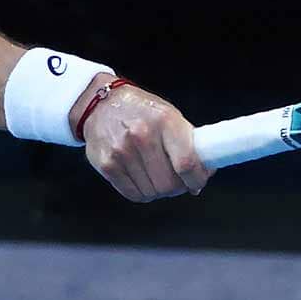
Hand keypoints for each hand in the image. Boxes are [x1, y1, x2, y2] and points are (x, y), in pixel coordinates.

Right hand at [78, 83, 209, 201]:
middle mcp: (142, 135)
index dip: (196, 179)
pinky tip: (141, 178)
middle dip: (177, 187)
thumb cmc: (141, 112)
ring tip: (155, 175)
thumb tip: (201, 177)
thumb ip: (188, 144)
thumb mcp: (169, 116)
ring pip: (152, 192)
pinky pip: (134, 194)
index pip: (186, 163)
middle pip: (169, 184)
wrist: (100, 104)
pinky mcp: (107, 165)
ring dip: (158, 190)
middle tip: (177, 180)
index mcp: (164, 121)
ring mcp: (122, 151)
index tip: (197, 182)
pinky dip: (142, 192)